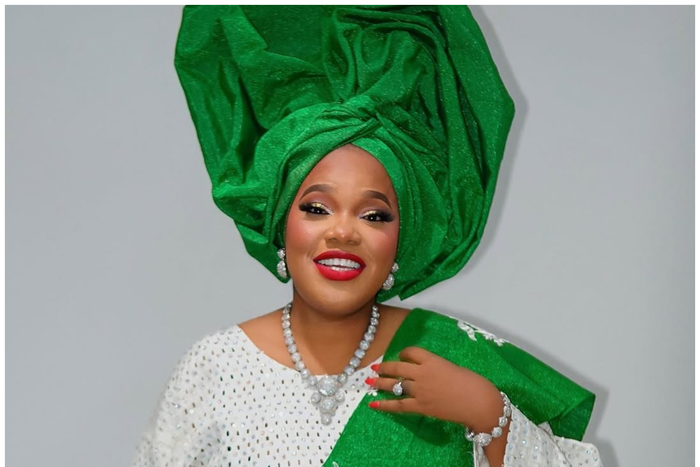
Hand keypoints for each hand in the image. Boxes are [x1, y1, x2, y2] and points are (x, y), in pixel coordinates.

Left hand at [366, 346, 504, 432]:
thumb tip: (428, 374)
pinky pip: (398, 405)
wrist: (478, 401)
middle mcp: (422, 373)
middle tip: (376, 368)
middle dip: (386, 367)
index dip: (404, 353)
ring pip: (394, 384)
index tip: (401, 356)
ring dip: (380, 383)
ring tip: (369, 381)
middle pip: (398, 366)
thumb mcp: (453, 368)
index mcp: (432, 360)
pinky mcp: (420, 406)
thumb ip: (437, 369)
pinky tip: (373, 403)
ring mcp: (419, 390)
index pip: (411, 352)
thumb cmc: (472, 383)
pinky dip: (384, 404)